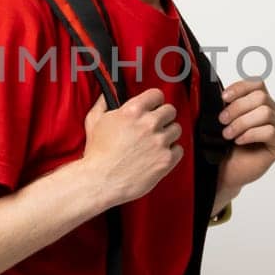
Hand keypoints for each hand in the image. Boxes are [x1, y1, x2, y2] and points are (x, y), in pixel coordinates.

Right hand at [80, 89, 183, 209]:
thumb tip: (107, 96)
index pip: (157, 95)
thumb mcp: (94, 121)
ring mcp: (159, 142)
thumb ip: (103, 104)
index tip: (153, 106)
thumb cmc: (97, 154)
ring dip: (168, 134)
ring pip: (177, 129)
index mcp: (133, 111)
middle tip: (156, 124)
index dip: (155, 101)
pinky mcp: (165, 159)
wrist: (100, 180)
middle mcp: (149, 124)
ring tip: (157, 141)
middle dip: (163, 116)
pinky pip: (179, 149)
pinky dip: (172, 151)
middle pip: (170, 111)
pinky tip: (160, 153)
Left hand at [215, 79, 274, 193]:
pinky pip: (270, 131)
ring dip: (242, 123)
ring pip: (265, 113)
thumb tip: (221, 90)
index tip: (223, 98)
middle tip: (222, 120)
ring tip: (228, 134)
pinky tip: (239, 141)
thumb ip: (227, 103)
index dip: (240, 88)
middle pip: (261, 98)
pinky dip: (251, 134)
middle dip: (237, 108)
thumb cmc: (224, 144)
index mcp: (261, 102)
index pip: (258, 84)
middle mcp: (274, 113)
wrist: (224, 170)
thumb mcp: (223, 119)